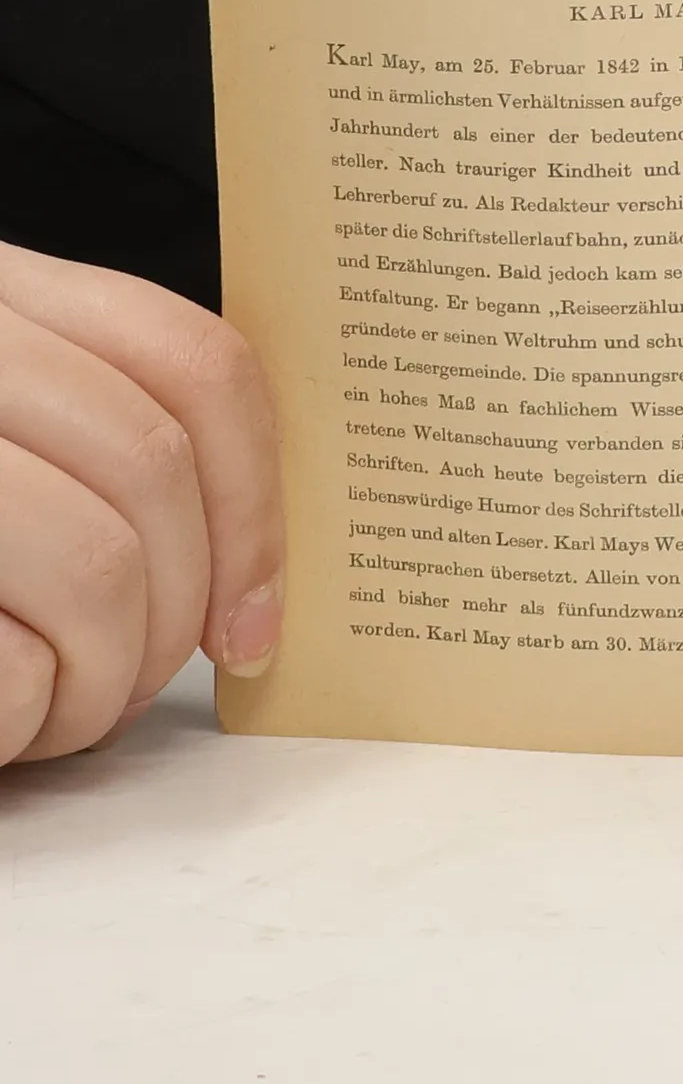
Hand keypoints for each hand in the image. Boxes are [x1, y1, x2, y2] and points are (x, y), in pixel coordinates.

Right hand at [0, 242, 282, 762]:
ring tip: (69, 710)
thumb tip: (250, 557)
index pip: (197, 363)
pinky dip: (27, 708)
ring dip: (108, 675)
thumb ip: (98, 437)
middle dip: (180, 608)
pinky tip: (4, 720)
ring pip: (96, 565)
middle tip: (147, 680)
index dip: (255, 500)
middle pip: (153, 470)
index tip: (257, 615)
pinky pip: (4, 654)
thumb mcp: (14, 426)